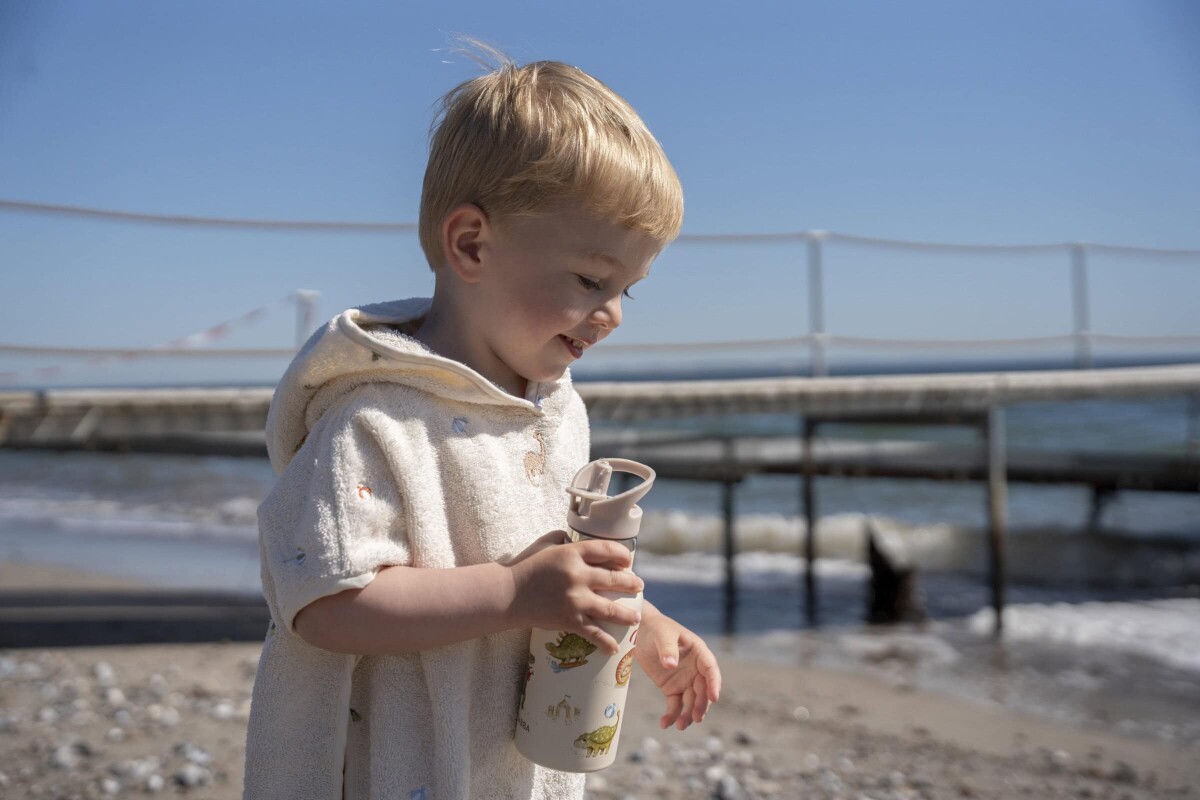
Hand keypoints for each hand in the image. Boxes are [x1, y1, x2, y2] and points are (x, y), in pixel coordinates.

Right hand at [506, 530, 643, 654]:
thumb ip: (560, 539)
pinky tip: (614, 647)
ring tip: (636, 618)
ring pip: (610, 608)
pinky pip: (593, 632)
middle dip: (631, 583)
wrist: (507, 595)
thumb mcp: (543, 546)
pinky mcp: (569, 619)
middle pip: (615, 579)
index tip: (628, 560)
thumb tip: (570, 536)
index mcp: (572, 553)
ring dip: (627, 614)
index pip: (606, 550)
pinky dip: (605, 641)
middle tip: (639, 586)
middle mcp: (578, 575)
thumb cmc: (523, 568)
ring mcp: (575, 599)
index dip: (622, 555)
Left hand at [633, 602, 721, 729]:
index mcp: (699, 652)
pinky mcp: (672, 688)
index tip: (714, 697)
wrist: (641, 632)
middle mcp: (695, 669)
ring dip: (688, 715)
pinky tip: (665, 724)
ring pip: (690, 701)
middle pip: (702, 690)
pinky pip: (675, 705)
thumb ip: (667, 649)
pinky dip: (672, 715)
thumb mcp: (662, 635)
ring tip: (680, 726)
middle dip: (700, 704)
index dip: (714, 683)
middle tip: (695, 717)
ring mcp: (684, 680)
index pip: (710, 669)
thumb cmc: (656, 629)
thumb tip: (671, 665)